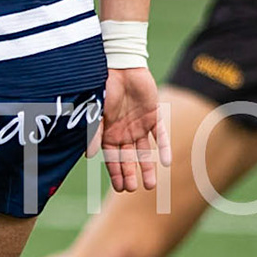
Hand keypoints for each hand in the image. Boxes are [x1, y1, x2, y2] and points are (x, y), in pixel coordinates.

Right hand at [96, 66, 169, 192]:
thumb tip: (89, 156)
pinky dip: (163, 147)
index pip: (112, 158)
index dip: (116, 174)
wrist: (121, 65)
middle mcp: (124, 132)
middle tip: (133, 190)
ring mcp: (139, 125)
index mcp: (109, 132)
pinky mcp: (153, 115)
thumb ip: (95, 133)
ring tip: (150, 186)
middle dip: (130, 174)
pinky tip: (167, 162)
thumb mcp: (97, 111)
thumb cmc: (104, 87)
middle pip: (128, 159)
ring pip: (145, 151)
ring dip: (147, 167)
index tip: (120, 189)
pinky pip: (161, 134)